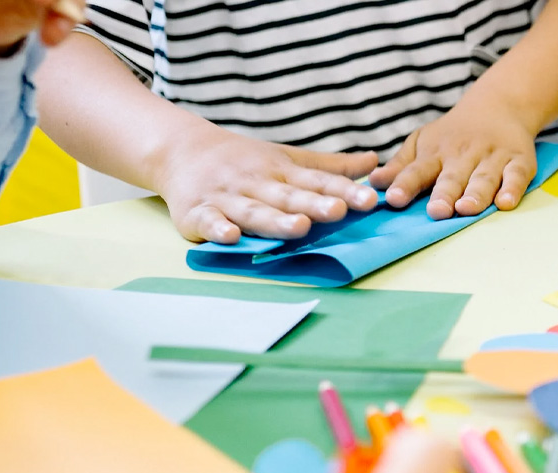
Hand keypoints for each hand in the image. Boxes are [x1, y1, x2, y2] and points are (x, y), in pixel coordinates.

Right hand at [155, 130, 379, 243]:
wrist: (182, 149)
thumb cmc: (246, 160)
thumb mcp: (289, 158)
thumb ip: (331, 167)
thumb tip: (375, 162)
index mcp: (282, 172)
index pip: (318, 182)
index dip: (344, 191)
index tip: (370, 200)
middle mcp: (257, 183)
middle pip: (289, 196)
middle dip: (314, 205)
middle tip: (339, 211)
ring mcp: (227, 197)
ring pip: (254, 211)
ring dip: (275, 220)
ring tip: (299, 227)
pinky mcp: (197, 212)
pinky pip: (208, 221)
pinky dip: (217, 228)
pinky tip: (231, 236)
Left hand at [371, 99, 542, 219]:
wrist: (499, 106)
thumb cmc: (453, 134)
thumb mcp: (422, 143)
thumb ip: (401, 166)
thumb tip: (372, 183)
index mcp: (436, 153)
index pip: (417, 170)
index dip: (405, 184)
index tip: (393, 199)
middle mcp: (463, 155)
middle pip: (452, 177)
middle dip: (444, 194)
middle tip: (436, 211)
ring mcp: (492, 158)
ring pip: (484, 178)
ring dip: (476, 194)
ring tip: (466, 209)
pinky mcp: (519, 161)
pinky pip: (517, 176)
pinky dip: (512, 189)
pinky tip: (505, 203)